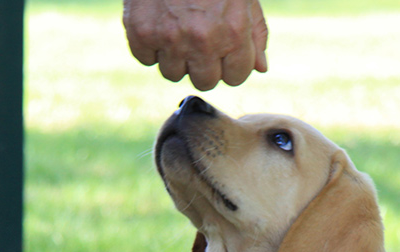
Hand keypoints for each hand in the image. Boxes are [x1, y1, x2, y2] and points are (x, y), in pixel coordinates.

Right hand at [123, 0, 268, 90]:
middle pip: (204, 81)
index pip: (235, 77)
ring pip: (172, 73)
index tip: (222, 46)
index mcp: (233, 33)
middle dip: (203, 63)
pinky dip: (149, 44)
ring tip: (177, 25)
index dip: (229, 63)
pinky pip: (144, 58)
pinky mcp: (140, 32)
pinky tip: (157, 21)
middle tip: (198, 36)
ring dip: (175, 55)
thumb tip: (260, 67)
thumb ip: (255, 33)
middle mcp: (202, 41)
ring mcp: (169, 38)